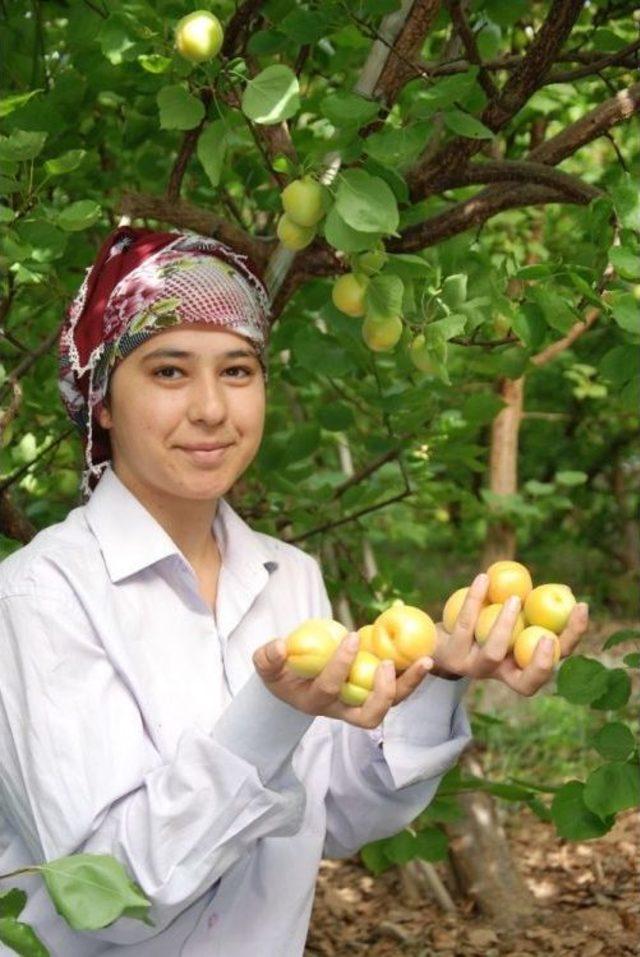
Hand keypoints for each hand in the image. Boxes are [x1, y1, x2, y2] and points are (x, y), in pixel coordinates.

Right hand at [253, 632, 433, 728]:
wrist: (294, 684)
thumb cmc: (281, 673)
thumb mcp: (267, 666)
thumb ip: (268, 657)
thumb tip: (280, 646)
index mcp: (315, 702)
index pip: (330, 688)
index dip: (341, 666)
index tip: (350, 637)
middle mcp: (342, 709)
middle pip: (371, 714)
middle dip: (384, 692)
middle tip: (390, 664)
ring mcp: (361, 703)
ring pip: (391, 703)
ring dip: (410, 684)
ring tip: (425, 660)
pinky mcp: (374, 692)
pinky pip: (397, 687)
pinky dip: (411, 673)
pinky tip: (422, 652)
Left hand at [432, 573, 588, 695]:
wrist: (436, 634)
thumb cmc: (483, 621)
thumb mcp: (510, 617)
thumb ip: (535, 609)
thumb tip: (566, 590)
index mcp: (519, 667)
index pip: (552, 666)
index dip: (569, 643)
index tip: (579, 610)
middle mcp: (499, 675)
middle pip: (526, 682)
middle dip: (541, 663)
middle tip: (547, 635)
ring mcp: (474, 668)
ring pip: (493, 653)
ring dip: (506, 626)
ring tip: (515, 598)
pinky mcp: (451, 654)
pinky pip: (466, 625)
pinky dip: (476, 599)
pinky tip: (484, 578)